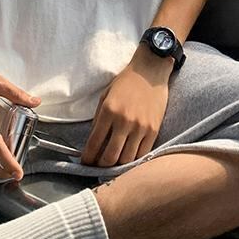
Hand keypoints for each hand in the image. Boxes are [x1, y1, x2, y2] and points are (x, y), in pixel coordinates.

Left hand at [80, 47, 171, 166]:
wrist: (150, 71)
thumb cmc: (126, 82)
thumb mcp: (106, 96)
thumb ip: (99, 119)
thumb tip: (93, 142)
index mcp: (109, 111)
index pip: (94, 143)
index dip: (88, 158)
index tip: (85, 163)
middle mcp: (124, 121)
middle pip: (110, 157)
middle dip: (101, 166)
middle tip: (98, 168)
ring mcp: (140, 127)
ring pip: (127, 159)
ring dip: (118, 166)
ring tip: (113, 166)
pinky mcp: (154, 130)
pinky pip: (143, 154)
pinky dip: (134, 160)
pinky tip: (128, 159)